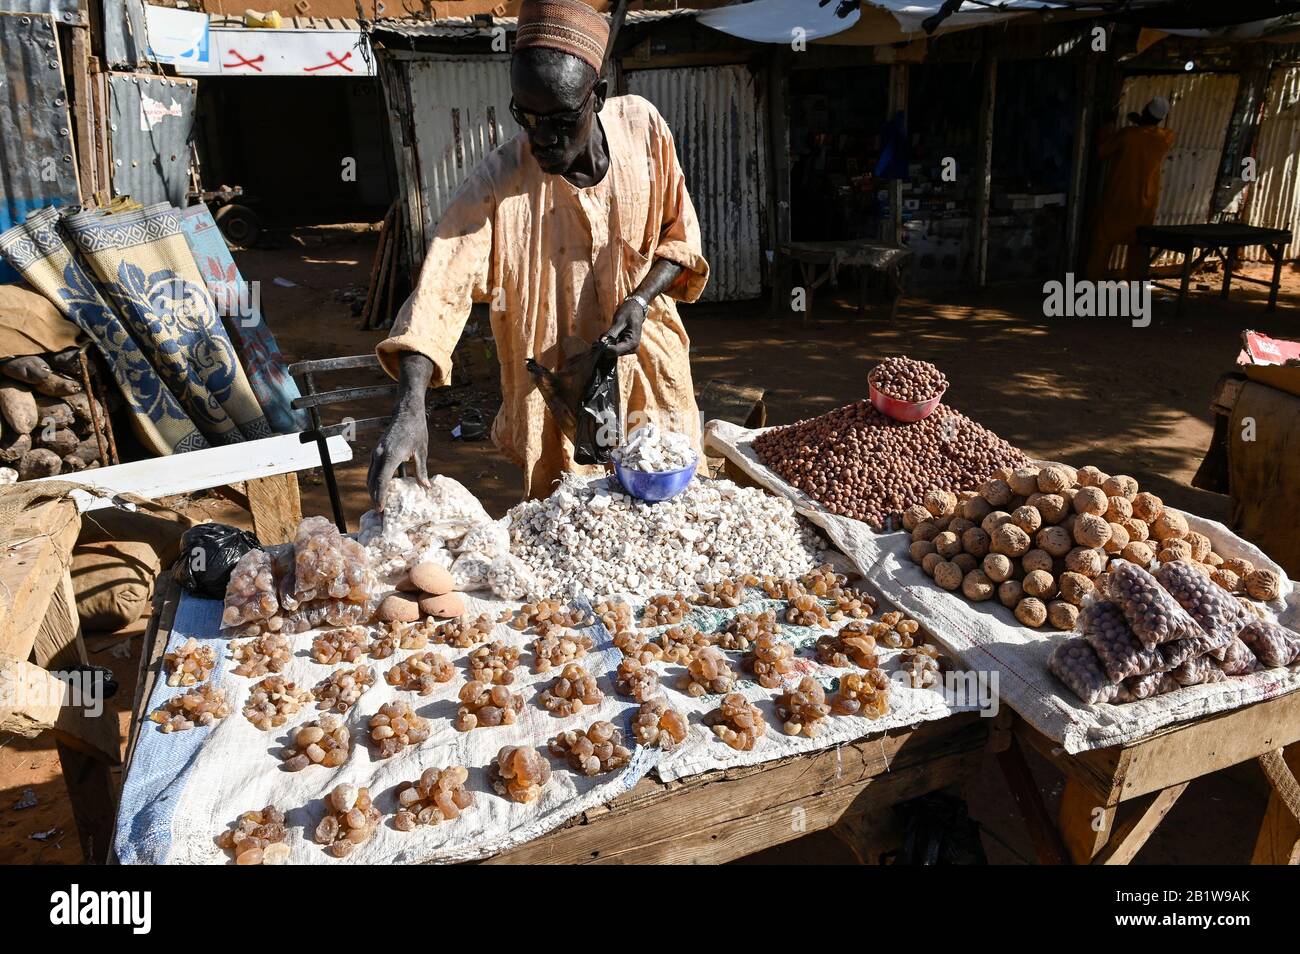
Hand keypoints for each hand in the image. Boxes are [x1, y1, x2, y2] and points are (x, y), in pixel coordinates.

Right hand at [367, 352, 432, 509]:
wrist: (406, 411)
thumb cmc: (416, 430)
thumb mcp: (422, 451)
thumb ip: (422, 470)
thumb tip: (426, 487)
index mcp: (392, 455)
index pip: (382, 481)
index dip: (380, 496)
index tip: (380, 509)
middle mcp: (380, 454)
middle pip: (373, 481)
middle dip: (375, 498)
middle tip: (379, 513)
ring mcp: (376, 452)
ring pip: (370, 476)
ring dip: (373, 491)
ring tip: (378, 505)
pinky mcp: (376, 450)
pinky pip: (372, 470)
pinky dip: (374, 482)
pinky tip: (379, 490)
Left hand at [600, 296, 646, 356]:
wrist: (635, 309)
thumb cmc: (628, 313)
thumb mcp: (619, 321)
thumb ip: (611, 333)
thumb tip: (602, 342)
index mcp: (632, 342)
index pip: (615, 351)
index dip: (605, 348)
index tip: (597, 341)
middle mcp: (633, 348)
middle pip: (613, 353)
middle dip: (606, 345)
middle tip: (602, 335)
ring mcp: (630, 349)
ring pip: (613, 352)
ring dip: (607, 344)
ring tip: (608, 333)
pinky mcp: (626, 347)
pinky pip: (615, 348)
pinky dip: (610, 343)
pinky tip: (610, 335)